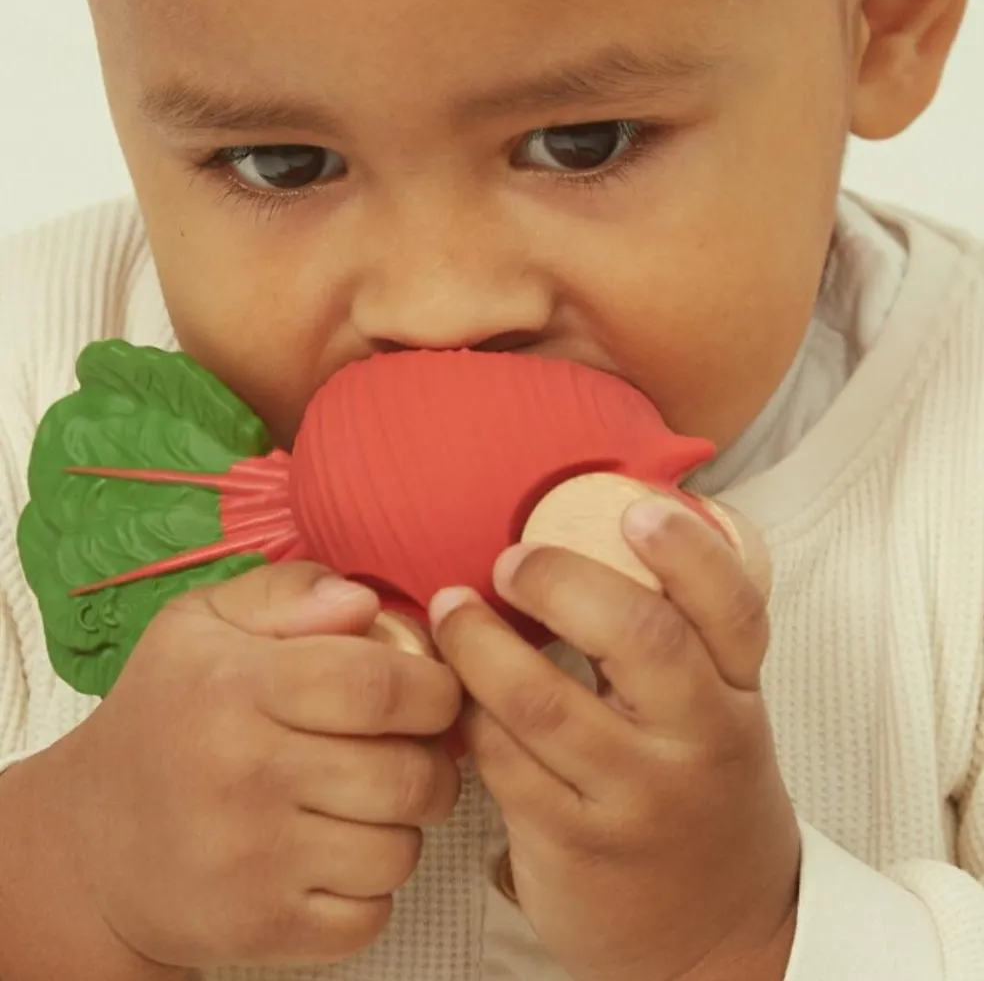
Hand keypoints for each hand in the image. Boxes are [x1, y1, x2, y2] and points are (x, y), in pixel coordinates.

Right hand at [53, 563, 462, 970]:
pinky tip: (337, 854)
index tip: (434, 692)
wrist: (92, 842)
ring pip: (400, 850)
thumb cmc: (169, 713)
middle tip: (414, 749)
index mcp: (236, 687)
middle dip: (435, 760)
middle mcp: (243, 776)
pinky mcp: (258, 931)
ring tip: (369, 800)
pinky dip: (372, 887)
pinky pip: (372, 916)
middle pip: (407, 775)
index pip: (379, 686)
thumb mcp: (203, 623)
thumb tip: (364, 601)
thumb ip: (288, 592)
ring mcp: (250, 864)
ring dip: (405, 824)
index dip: (434, 688)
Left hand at [431, 497, 798, 980]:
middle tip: (510, 562)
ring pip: (543, 699)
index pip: (734, 610)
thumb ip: (680, 644)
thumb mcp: (716, 719)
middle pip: (638, 636)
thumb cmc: (702, 799)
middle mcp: (697, 742)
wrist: (719, 937)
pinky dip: (468, 715)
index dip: (690, 550)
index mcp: (736, 698)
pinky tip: (455, 694)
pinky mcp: (575, 845)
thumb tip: (602, 542)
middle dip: (557, 580)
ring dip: (479, 642)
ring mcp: (636, 798)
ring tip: (450, 610)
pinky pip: (502, 760)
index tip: (636, 510)